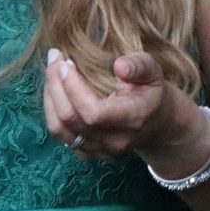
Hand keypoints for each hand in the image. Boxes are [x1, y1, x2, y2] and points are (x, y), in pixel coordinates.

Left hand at [42, 48, 200, 163]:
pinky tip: (56, 89)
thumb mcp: (155, 73)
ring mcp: (99, 151)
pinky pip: (60, 134)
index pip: (93, 113)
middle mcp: (113, 141)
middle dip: (55, 84)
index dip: (73, 88)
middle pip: (71, 118)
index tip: (66, 62)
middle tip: (54, 57)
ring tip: (52, 70)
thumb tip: (119, 66)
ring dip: (49, 96)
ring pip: (59, 128)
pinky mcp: (87, 153)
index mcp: (131, 120)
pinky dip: (52, 109)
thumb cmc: (153, 93)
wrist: (159, 126)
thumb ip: (140, 66)